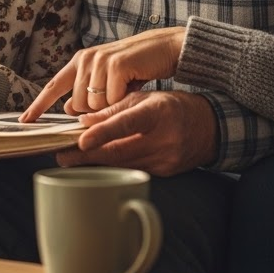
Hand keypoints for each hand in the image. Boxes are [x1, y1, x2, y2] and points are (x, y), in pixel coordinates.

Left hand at [19, 27, 185, 121]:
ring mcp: (99, 60)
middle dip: (95, 112)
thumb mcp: (107, 79)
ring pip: (93, 106)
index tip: (24, 121)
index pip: (53, 86)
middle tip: (114, 99)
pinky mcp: (115, 65)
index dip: (38, 105)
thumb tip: (69, 111)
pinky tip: (132, 87)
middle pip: (77, 106)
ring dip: (110, 107)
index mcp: (80, 62)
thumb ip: (87, 91)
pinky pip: (111, 100)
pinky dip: (123, 101)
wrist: (163, 47)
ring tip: (124, 91)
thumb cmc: (135, 67)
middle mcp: (85, 59)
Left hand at [56, 91, 218, 175]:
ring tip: (72, 158)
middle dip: (87, 155)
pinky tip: (98, 163)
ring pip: (122, 164)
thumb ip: (114, 109)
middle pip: (119, 151)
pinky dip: (113, 167)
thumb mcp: (146, 98)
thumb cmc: (173, 107)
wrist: (210, 128)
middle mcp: (163, 139)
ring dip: (96, 162)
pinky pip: (132, 170)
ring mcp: (165, 160)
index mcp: (158, 113)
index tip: (81, 140)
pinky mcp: (164, 174)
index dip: (103, 133)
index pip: (127, 123)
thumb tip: (84, 120)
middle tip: (62, 155)